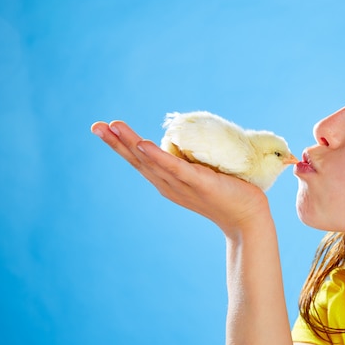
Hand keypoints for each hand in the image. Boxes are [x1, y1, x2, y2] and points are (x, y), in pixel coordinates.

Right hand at [91, 120, 270, 237]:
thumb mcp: (203, 175)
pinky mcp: (200, 183)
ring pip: (152, 162)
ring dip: (131, 144)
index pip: (140, 161)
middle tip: (96, 126)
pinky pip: (177, 169)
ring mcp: (183, 185)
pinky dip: (159, 157)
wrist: (249, 219)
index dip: (121, 145)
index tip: (104, 128)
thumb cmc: (229, 194)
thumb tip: (190, 141)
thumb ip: (192, 163)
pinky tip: (144, 145)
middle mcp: (170, 186)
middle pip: (138, 161)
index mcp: (168, 183)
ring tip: (114, 127)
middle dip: (116, 143)